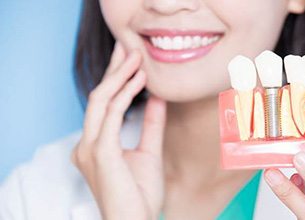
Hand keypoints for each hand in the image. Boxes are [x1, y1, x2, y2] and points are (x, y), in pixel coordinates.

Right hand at [71, 42, 165, 219]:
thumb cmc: (140, 195)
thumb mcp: (149, 152)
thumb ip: (151, 125)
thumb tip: (156, 98)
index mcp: (94, 145)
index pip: (102, 104)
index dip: (115, 79)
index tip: (129, 60)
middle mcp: (86, 143)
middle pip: (98, 96)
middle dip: (114, 69)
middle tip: (128, 47)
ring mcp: (90, 147)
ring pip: (101, 99)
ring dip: (120, 76)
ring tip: (137, 57)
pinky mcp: (100, 152)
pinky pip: (111, 114)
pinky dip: (125, 93)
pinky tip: (140, 80)